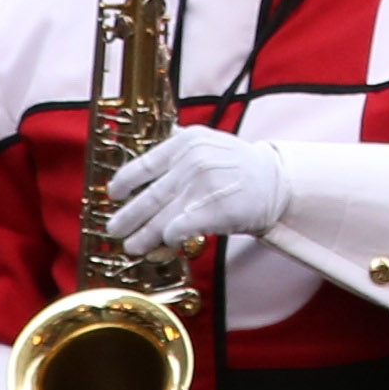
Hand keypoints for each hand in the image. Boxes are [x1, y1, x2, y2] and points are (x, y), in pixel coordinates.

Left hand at [103, 125, 291, 255]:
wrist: (275, 181)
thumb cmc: (238, 166)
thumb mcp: (207, 143)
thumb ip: (179, 147)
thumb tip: (148, 154)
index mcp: (185, 143)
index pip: (143, 164)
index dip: (123, 182)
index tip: (114, 195)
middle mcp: (191, 161)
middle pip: (148, 196)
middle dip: (127, 217)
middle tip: (114, 229)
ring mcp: (202, 186)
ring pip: (160, 218)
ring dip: (142, 236)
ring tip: (132, 246)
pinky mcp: (214, 210)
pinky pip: (179, 229)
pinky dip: (167, 240)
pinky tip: (162, 247)